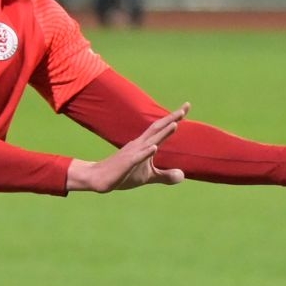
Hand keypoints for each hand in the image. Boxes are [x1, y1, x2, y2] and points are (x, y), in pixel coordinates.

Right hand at [67, 107, 185, 191]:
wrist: (99, 178)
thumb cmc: (124, 174)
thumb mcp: (148, 177)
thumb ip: (165, 175)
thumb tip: (183, 176)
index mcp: (145, 145)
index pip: (162, 130)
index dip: (174, 119)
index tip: (186, 107)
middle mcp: (139, 145)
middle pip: (157, 129)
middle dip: (171, 119)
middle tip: (185, 108)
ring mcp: (132, 153)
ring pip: (149, 141)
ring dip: (162, 132)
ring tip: (175, 124)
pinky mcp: (126, 164)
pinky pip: (137, 157)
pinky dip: (145, 153)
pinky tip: (154, 148)